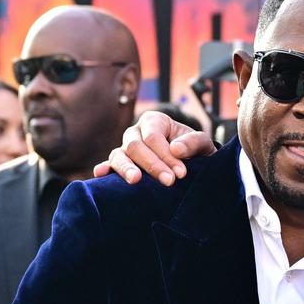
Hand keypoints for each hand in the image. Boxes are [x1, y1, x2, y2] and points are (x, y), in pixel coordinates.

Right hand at [92, 110, 214, 184]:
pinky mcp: (119, 164)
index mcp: (154, 121)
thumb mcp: (202, 143)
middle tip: (169, 181)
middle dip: (152, 165)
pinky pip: (109, 165)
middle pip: (135, 146)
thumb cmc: (194, 150)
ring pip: (118, 155)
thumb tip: (176, 149)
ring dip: (127, 168)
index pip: (154, 137)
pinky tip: (101, 174)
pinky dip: (104, 169)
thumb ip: (193, 142)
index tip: (181, 173)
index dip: (166, 155)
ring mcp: (125, 148)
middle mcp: (136, 132)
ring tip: (135, 180)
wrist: (191, 162)